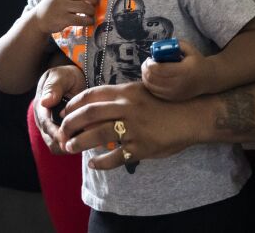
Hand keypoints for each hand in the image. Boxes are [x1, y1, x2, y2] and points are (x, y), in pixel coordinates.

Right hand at [33, 0, 98, 33]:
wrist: (39, 19)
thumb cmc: (53, 6)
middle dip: (95, 0)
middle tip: (96, 5)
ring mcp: (62, 6)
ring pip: (85, 7)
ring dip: (92, 11)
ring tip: (92, 14)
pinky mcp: (63, 19)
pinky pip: (81, 19)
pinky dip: (88, 21)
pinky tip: (90, 22)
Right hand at [33, 64, 86, 153]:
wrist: (73, 80)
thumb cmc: (66, 76)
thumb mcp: (60, 76)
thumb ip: (54, 87)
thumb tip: (45, 101)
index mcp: (41, 108)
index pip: (46, 125)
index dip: (56, 134)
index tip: (67, 139)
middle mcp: (45, 122)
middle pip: (52, 141)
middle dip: (65, 144)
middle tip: (83, 144)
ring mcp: (53, 129)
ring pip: (59, 147)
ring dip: (72, 147)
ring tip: (88, 143)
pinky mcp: (63, 134)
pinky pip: (67, 146)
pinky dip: (77, 146)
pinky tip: (90, 141)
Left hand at [56, 81, 199, 169]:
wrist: (192, 115)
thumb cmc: (166, 102)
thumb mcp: (143, 91)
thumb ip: (121, 96)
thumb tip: (96, 104)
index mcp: (126, 92)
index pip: (92, 95)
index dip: (74, 104)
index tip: (65, 112)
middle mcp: (127, 108)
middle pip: (89, 114)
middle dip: (70, 124)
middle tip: (62, 132)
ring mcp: (134, 129)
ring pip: (97, 135)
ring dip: (79, 142)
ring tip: (70, 147)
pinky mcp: (141, 148)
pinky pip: (115, 157)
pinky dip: (101, 162)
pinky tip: (93, 163)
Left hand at [141, 40, 209, 100]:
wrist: (208, 79)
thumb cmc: (197, 62)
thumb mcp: (190, 49)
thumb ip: (177, 44)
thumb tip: (161, 45)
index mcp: (183, 70)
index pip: (159, 69)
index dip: (150, 63)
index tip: (149, 58)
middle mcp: (178, 84)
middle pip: (153, 78)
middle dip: (145, 69)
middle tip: (146, 63)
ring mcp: (175, 93)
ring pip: (151, 87)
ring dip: (145, 77)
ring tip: (148, 70)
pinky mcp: (173, 98)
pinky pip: (155, 93)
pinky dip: (150, 85)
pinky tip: (152, 78)